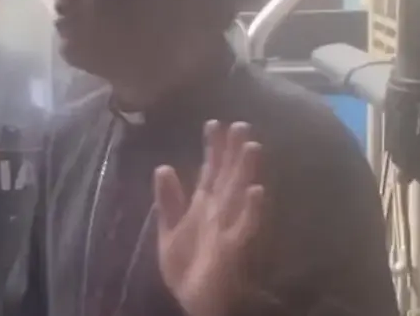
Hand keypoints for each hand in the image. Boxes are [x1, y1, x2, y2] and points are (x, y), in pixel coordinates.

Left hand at [154, 121, 264, 315]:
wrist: (192, 301)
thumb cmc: (186, 267)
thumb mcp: (168, 230)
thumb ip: (168, 200)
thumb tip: (162, 166)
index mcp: (202, 205)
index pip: (209, 170)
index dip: (212, 148)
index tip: (213, 122)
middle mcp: (218, 211)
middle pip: (227, 176)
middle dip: (232, 151)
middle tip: (240, 123)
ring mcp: (227, 227)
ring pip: (238, 194)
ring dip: (246, 171)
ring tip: (252, 146)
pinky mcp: (232, 247)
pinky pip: (244, 226)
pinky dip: (251, 209)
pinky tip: (257, 190)